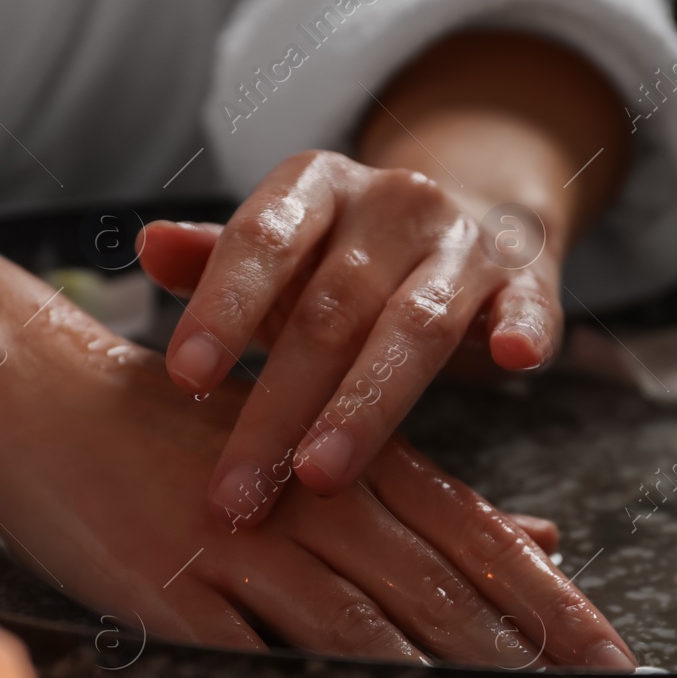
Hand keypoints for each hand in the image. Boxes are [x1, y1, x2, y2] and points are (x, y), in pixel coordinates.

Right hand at [0, 318, 634, 668]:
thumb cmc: (186, 424)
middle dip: (515, 657)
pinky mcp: (169, 586)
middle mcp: (310, 499)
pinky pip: (249, 659)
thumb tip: (543, 538)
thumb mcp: (319, 440)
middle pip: (434, 588)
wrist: (45, 391)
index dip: (548, 605)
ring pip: (355, 628)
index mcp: (355, 463)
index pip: (477, 539)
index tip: (613, 660)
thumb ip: (430, 497)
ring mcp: (239, 544)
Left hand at [141, 151, 565, 526]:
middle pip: (331, 308)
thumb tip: (146, 247)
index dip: (224, 308)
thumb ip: (216, 260)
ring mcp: (466, 240)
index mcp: (319, 185)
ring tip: (320, 477)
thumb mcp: (281, 251)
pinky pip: (530, 303)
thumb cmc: (348, 256)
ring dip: (366, 405)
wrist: (470, 212)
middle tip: (240, 491)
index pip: (263, 241)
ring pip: (414, 324)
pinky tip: (511, 362)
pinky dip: (525, 328)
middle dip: (280, 405)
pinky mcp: (528, 276)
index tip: (186, 379)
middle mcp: (394, 202)